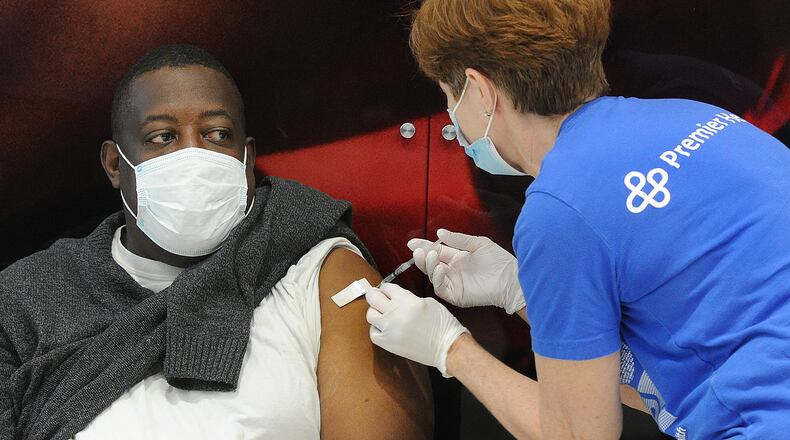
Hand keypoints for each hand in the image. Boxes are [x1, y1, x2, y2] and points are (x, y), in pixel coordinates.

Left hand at [365, 283, 467, 376]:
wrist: (447, 347)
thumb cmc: (443, 325)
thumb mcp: (428, 302)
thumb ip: (409, 298)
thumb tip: (396, 298)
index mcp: (408, 301)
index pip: (387, 288)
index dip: (386, 288)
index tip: (386, 290)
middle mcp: (396, 314)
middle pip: (373, 298)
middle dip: (374, 295)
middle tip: (376, 296)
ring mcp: (390, 330)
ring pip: (370, 315)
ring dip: (375, 312)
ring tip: (382, 313)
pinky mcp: (389, 344)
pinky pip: (373, 333)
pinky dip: (377, 329)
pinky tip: (384, 328)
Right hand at [408, 229, 525, 313]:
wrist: (512, 279)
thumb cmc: (500, 262)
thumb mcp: (478, 244)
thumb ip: (459, 239)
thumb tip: (440, 232)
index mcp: (457, 258)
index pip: (436, 251)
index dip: (424, 246)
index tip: (413, 242)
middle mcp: (453, 271)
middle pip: (431, 264)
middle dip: (422, 256)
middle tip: (418, 250)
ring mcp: (453, 283)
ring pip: (433, 275)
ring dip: (428, 265)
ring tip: (431, 255)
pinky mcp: (456, 295)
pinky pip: (441, 288)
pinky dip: (437, 278)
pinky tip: (441, 268)